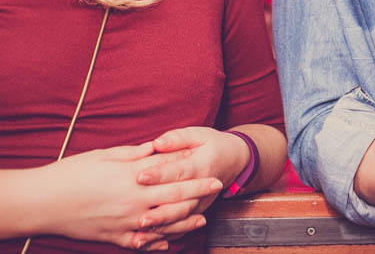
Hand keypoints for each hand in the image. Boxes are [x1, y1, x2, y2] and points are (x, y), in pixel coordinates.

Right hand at [39, 141, 221, 250]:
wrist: (41, 203)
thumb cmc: (71, 173)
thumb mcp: (105, 154)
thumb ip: (135, 153)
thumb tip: (157, 147)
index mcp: (132, 178)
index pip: (173, 174)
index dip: (194, 172)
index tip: (211, 167)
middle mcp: (134, 203)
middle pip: (176, 198)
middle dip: (199, 192)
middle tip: (217, 187)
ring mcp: (126, 224)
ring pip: (165, 225)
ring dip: (186, 221)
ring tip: (202, 218)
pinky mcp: (115, 239)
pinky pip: (144, 244)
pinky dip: (159, 243)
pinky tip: (170, 242)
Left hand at [134, 128, 250, 237]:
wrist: (234, 160)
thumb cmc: (212, 144)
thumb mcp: (198, 134)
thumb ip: (178, 138)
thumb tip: (157, 143)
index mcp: (201, 165)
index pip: (178, 171)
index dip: (159, 174)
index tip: (139, 177)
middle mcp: (202, 188)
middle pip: (180, 202)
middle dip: (159, 211)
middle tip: (139, 217)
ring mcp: (201, 202)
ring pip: (181, 218)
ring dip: (161, 227)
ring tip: (142, 233)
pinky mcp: (198, 211)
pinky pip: (183, 227)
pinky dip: (167, 235)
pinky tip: (149, 240)